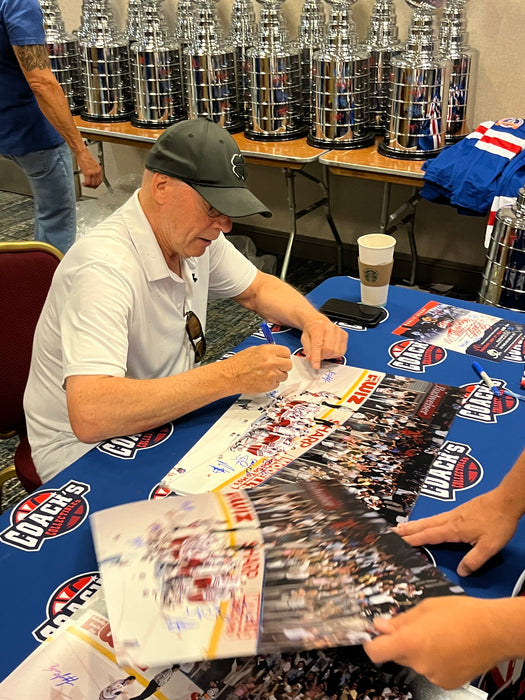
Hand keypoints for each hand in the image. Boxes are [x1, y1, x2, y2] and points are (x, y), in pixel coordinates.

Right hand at [77, 148, 102, 188]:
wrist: (83, 153)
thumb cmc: (86, 157)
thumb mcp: (93, 165)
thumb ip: (94, 172)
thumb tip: (93, 177)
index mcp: (99, 170)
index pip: (100, 180)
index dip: (97, 185)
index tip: (94, 186)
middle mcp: (97, 171)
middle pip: (97, 183)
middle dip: (93, 186)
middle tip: (89, 187)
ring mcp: (92, 172)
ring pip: (92, 184)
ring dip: (88, 186)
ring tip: (85, 185)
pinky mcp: (87, 173)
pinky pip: (87, 182)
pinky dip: (85, 184)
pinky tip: (83, 184)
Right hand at [227, 344, 291, 393]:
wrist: (230, 376)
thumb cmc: (238, 364)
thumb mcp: (254, 350)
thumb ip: (269, 351)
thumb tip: (278, 354)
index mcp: (268, 350)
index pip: (286, 352)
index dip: (284, 356)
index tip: (281, 358)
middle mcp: (272, 362)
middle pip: (289, 364)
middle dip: (283, 366)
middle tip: (276, 367)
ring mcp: (272, 374)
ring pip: (284, 376)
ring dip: (278, 376)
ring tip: (266, 374)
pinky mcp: (269, 385)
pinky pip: (277, 384)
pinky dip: (272, 383)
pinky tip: (262, 380)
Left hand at [301, 316, 347, 369]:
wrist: (317, 321)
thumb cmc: (311, 329)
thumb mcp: (304, 338)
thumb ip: (307, 349)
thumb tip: (310, 359)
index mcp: (317, 327)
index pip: (318, 344)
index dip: (316, 357)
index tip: (316, 366)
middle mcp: (329, 327)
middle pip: (329, 349)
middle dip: (322, 356)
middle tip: (318, 355)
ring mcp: (338, 331)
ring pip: (336, 351)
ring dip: (329, 355)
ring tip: (324, 351)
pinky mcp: (344, 335)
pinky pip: (342, 350)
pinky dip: (336, 353)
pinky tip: (331, 350)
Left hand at [364, 596, 505, 689]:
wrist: (494, 631)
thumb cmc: (462, 613)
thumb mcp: (426, 607)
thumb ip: (400, 620)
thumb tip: (380, 626)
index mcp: (410, 642)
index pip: (376, 652)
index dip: (371, 644)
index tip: (373, 636)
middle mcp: (419, 663)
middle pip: (397, 655)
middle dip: (401, 642)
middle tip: (418, 627)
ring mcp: (433, 675)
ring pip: (415, 662)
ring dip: (419, 651)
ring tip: (439, 636)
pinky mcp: (446, 683)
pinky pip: (430, 670)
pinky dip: (434, 661)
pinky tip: (448, 648)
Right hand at [395, 489, 519, 575]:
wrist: (506, 500)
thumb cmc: (498, 522)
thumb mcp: (489, 547)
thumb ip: (473, 560)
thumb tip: (461, 573)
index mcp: (453, 529)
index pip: (428, 536)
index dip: (412, 540)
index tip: (397, 542)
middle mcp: (449, 520)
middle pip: (423, 525)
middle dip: (407, 530)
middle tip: (390, 532)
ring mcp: (453, 514)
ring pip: (429, 520)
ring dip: (414, 525)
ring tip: (401, 527)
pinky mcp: (459, 512)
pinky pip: (436, 518)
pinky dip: (425, 522)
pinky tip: (426, 523)